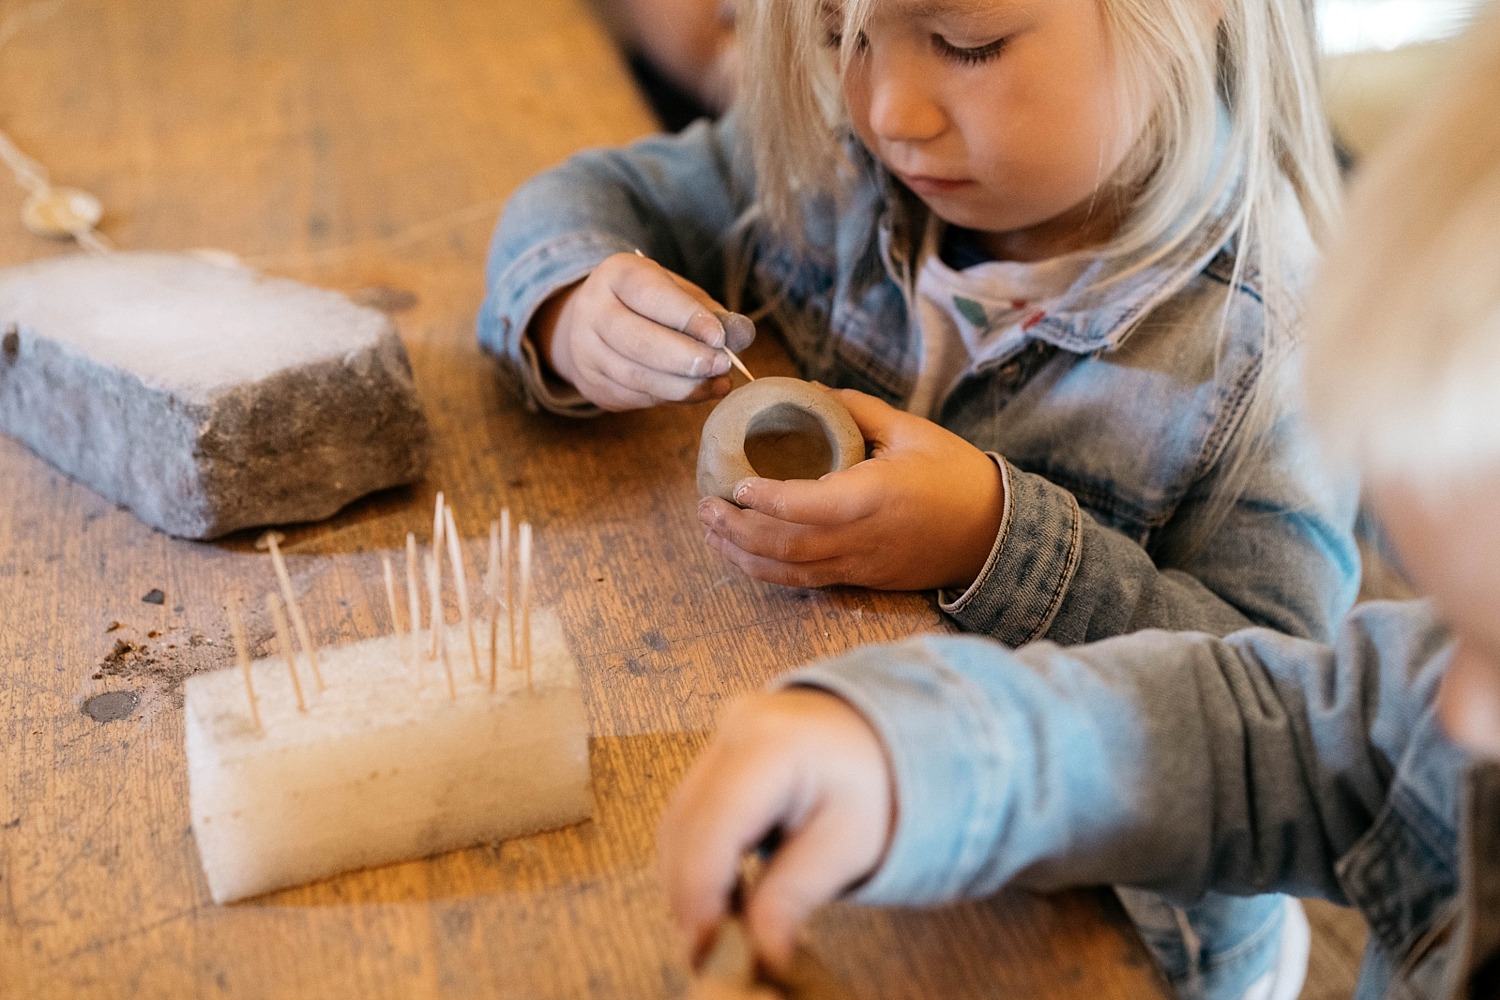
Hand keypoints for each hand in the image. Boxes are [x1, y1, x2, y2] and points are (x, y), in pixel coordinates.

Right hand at [531, 253, 754, 410]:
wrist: (594, 325)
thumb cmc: (649, 305)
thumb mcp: (679, 294)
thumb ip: (711, 312)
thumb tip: (744, 334)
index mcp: (616, 275)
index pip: (650, 295)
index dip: (686, 317)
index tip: (718, 337)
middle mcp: (592, 310)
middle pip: (638, 341)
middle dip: (686, 358)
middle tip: (721, 365)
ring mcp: (586, 351)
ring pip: (636, 377)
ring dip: (684, 385)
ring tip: (717, 382)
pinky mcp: (592, 385)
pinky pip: (636, 397)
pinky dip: (672, 398)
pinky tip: (697, 391)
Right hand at [658, 688, 895, 975]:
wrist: (867, 737)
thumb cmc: (866, 786)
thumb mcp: (845, 845)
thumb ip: (794, 896)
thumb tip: (760, 953)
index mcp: (773, 746)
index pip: (714, 827)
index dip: (702, 893)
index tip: (712, 946)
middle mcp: (734, 732)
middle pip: (684, 827)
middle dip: (690, 895)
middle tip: (712, 950)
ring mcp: (716, 740)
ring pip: (675, 824)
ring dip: (687, 881)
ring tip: (720, 926)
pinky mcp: (708, 757)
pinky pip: (684, 815)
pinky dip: (693, 860)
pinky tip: (720, 893)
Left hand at [697, 388, 1004, 589]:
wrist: (993, 534)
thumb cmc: (956, 475)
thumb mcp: (911, 430)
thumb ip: (856, 410)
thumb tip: (808, 391)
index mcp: (876, 496)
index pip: (812, 506)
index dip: (770, 499)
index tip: (737, 485)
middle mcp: (862, 537)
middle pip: (788, 546)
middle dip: (739, 530)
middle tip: (705, 506)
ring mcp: (859, 563)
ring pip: (790, 570)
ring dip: (743, 554)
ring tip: (710, 530)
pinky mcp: (859, 578)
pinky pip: (805, 580)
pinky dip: (767, 569)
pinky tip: (740, 552)